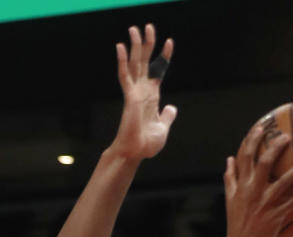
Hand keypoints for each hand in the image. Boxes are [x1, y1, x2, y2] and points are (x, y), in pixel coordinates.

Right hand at [112, 24, 176, 161]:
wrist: (134, 154)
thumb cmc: (145, 145)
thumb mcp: (163, 128)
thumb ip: (167, 116)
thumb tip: (172, 107)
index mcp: (151, 97)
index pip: (158, 71)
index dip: (164, 56)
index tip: (169, 42)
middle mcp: (142, 91)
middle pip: (145, 62)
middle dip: (147, 44)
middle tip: (148, 26)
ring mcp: (135, 93)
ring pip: (134, 64)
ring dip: (135, 46)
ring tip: (135, 29)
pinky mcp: (129, 97)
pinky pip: (125, 76)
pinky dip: (122, 61)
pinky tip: (120, 47)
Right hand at [223, 121, 292, 236]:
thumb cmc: (236, 222)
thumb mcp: (230, 199)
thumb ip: (230, 178)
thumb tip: (229, 159)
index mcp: (242, 185)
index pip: (246, 157)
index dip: (252, 141)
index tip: (260, 128)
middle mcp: (253, 191)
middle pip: (265, 163)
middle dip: (276, 147)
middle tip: (287, 136)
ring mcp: (266, 203)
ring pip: (284, 181)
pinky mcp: (276, 215)